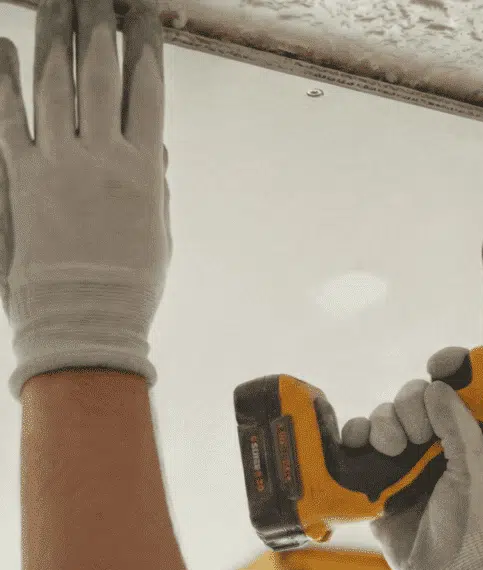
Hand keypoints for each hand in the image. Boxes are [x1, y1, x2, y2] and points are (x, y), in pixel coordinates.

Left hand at [0, 0, 169, 397]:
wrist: (85, 315)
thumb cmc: (131, 281)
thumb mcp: (156, 230)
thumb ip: (154, 183)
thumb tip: (153, 146)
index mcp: (143, 166)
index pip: (147, 90)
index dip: (144, 46)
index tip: (143, 15)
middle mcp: (103, 154)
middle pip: (100, 76)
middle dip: (99, 28)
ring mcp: (59, 162)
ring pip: (55, 85)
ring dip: (56, 38)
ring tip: (60, 3)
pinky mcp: (21, 176)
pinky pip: (8, 117)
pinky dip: (1, 79)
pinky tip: (1, 46)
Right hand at [341, 347, 482, 569]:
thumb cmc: (477, 523)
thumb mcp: (476, 466)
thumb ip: (457, 423)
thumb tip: (435, 386)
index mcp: (466, 433)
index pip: (453, 386)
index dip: (447, 367)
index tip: (439, 363)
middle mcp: (436, 441)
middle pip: (411, 397)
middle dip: (410, 407)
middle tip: (417, 434)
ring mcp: (405, 459)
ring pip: (383, 417)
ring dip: (383, 424)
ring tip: (394, 450)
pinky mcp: (376, 478)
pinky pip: (357, 444)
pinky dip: (354, 438)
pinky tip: (361, 446)